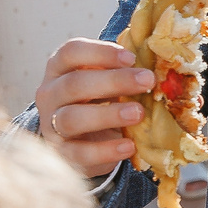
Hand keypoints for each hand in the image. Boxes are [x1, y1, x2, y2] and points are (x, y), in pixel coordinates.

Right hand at [32, 37, 154, 175]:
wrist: (80, 143)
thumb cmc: (96, 102)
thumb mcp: (104, 83)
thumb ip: (120, 72)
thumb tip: (158, 64)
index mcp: (59, 69)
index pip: (71, 52)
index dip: (101, 52)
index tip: (132, 58)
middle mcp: (49, 95)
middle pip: (74, 84)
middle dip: (113, 81)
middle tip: (147, 81)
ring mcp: (51, 126)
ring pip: (71, 118)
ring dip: (108, 114)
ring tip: (138, 113)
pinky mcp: (61, 155)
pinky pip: (80, 153)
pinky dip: (105, 150)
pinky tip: (129, 146)